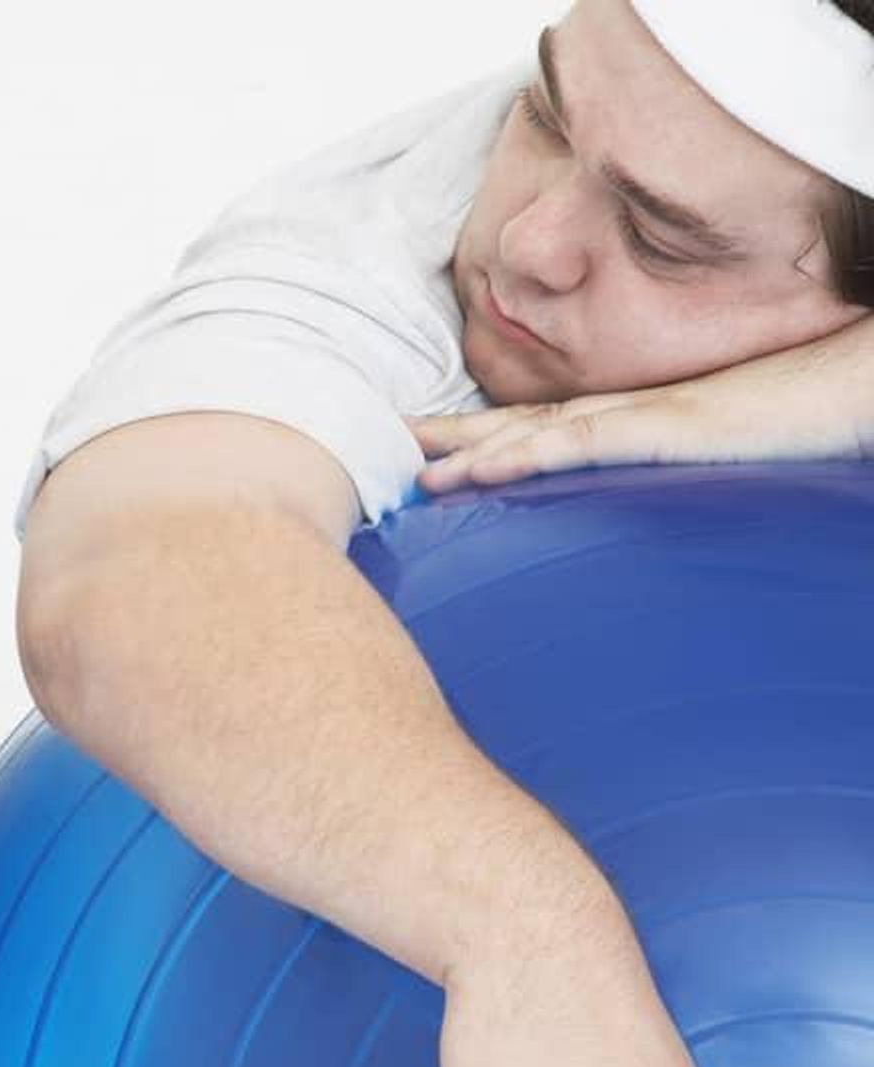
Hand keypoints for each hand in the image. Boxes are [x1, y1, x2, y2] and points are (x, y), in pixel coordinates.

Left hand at [409, 323, 873, 492]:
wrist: (861, 385)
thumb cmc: (802, 426)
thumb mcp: (718, 463)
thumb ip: (671, 482)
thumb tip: (638, 535)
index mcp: (638, 420)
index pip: (542, 426)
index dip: (479, 437)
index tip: (422, 452)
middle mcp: (631, 412)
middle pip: (523, 422)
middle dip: (452, 437)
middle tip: (384, 447)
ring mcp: (650, 417)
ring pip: (543, 431)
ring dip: (477, 452)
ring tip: (418, 473)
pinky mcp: (677, 429)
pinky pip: (594, 440)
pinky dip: (537, 452)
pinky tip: (492, 469)